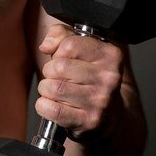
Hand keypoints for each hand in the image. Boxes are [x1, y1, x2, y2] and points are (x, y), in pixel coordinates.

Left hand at [36, 23, 124, 141]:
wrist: (108, 116)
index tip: (64, 60)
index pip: (69, 45)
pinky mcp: (89, 121)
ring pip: (52, 87)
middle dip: (50, 72)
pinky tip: (55, 106)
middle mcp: (109, 78)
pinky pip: (50, 109)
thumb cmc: (89, 79)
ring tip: (57, 92)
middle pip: (58, 67)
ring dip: (46, 90)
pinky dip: (44, 107)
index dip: (58, 53)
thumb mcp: (81, 50)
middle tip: (60, 79)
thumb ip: (61, 35)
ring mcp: (100, 101)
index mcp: (111, 55)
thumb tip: (46, 45)